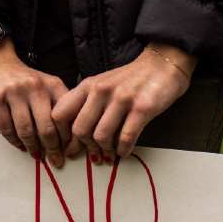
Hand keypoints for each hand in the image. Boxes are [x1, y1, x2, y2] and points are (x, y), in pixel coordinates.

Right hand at [0, 39, 71, 166]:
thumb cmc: (25, 81)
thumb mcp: (47, 86)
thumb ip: (60, 106)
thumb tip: (72, 140)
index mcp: (53, 85)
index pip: (66, 118)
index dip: (69, 139)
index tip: (70, 151)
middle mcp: (35, 87)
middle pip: (47, 128)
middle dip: (53, 148)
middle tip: (55, 160)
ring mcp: (13, 92)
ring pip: (27, 130)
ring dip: (33, 147)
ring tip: (37, 155)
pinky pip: (6, 128)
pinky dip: (14, 141)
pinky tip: (20, 145)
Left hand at [52, 45, 196, 161]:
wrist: (162, 67)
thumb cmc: (131, 80)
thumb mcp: (102, 85)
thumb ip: (87, 104)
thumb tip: (76, 135)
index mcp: (88, 86)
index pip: (61, 114)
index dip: (62, 135)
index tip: (71, 147)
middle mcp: (101, 91)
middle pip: (80, 130)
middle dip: (87, 147)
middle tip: (95, 154)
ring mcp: (121, 99)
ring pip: (101, 136)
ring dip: (106, 150)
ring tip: (111, 153)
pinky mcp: (142, 108)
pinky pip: (126, 137)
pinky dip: (123, 150)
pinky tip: (124, 152)